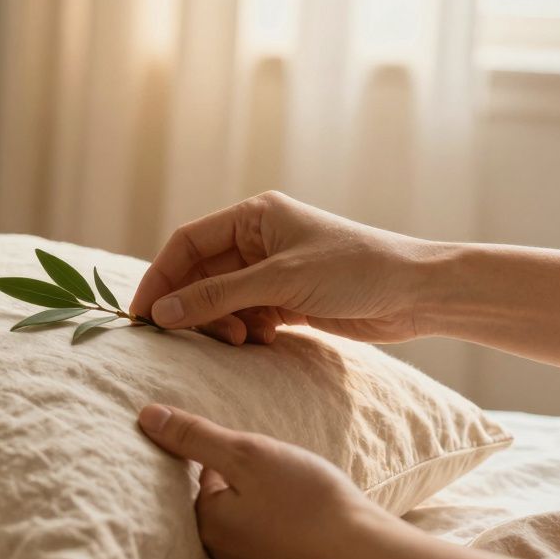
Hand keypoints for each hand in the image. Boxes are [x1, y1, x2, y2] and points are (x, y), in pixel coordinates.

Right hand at [130, 191, 437, 344]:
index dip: (160, 277)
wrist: (417, 294)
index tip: (142, 315)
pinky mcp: (287, 300)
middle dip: (191, 307)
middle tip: (180, 339)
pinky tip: (263, 342)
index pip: (187, 243)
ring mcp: (272, 271)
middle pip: (200, 275)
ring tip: (240, 341)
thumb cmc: (355, 270)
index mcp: (254, 216)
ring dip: (221, 324)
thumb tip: (161, 314)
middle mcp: (258, 240)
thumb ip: (217, 297)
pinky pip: (246, 317)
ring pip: (221, 301)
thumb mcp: (280, 281)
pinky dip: (245, 333)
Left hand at [138, 404, 533, 558]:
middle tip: (282, 480)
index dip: (233, 461)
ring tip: (293, 499)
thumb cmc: (307, 498)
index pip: (202, 480)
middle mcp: (219, 558)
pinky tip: (302, 524)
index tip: (261, 460)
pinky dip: (280, 534)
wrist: (367, 552)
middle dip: (245, 487)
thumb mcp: (247, 452)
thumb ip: (194, 436)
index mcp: (207, 525)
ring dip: (262, 510)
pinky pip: (267, 549)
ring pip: (244, 527)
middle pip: (220, 506)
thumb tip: (144, 416)